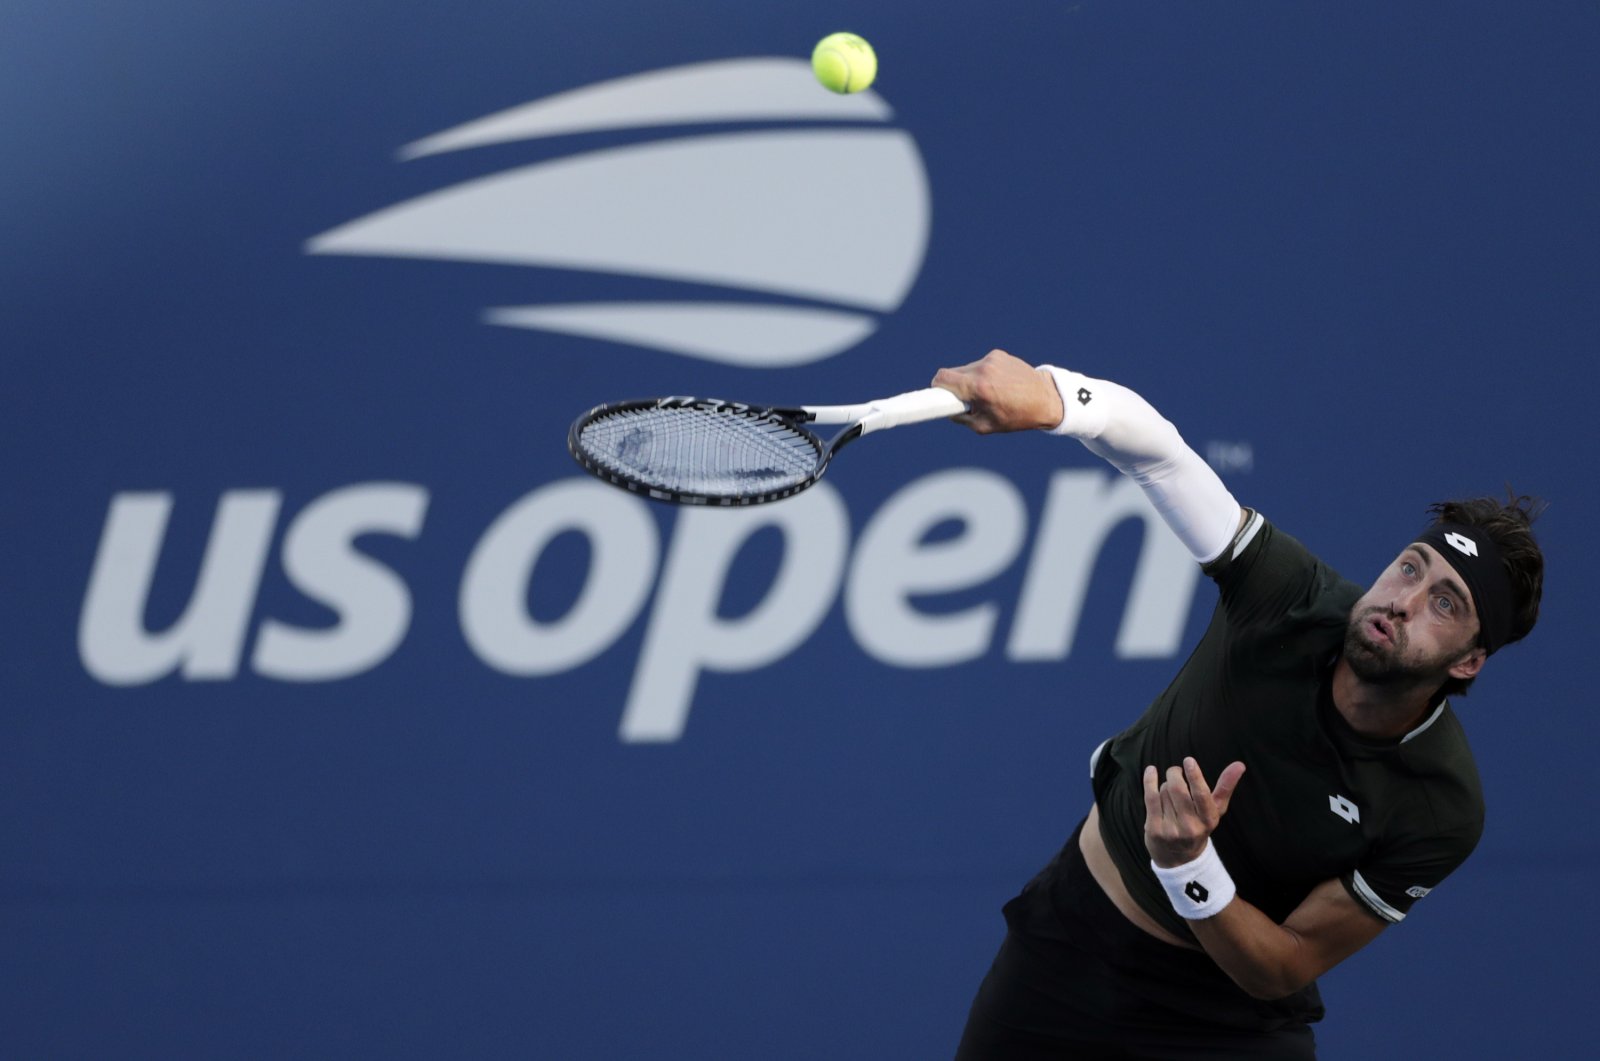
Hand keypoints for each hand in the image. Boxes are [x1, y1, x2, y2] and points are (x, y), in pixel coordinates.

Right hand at [932, 349, 1064, 433]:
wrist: (1047, 398)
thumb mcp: (985, 426)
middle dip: (953, 387)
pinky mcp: (998, 354)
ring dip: (969, 381)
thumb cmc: (1017, 416)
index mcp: (978, 387)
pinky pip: (980, 365)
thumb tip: (948, 410)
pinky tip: (997, 384)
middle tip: (963, 400)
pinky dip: (982, 375)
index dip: (935, 389)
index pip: (942, 379)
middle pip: (951, 373)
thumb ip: (961, 418)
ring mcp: (991, 359)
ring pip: (966, 369)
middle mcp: (983, 369)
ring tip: (986, 394)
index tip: (933, 396)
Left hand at [1143, 757, 1246, 867]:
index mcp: (1208, 820)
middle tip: (1176, 771)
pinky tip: (1151, 771)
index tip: (1189, 761)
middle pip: (1178, 789)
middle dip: (1175, 774)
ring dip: (1165, 785)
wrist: (1179, 859)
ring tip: (1169, 792)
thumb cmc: (1199, 826)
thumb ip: (1226, 787)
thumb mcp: (1215, 810)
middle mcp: (1190, 827)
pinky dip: (1149, 781)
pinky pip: (1150, 798)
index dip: (1195, 776)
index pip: (1201, 795)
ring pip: (1164, 792)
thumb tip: (1239, 764)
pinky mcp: (1154, 829)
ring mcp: (1171, 830)